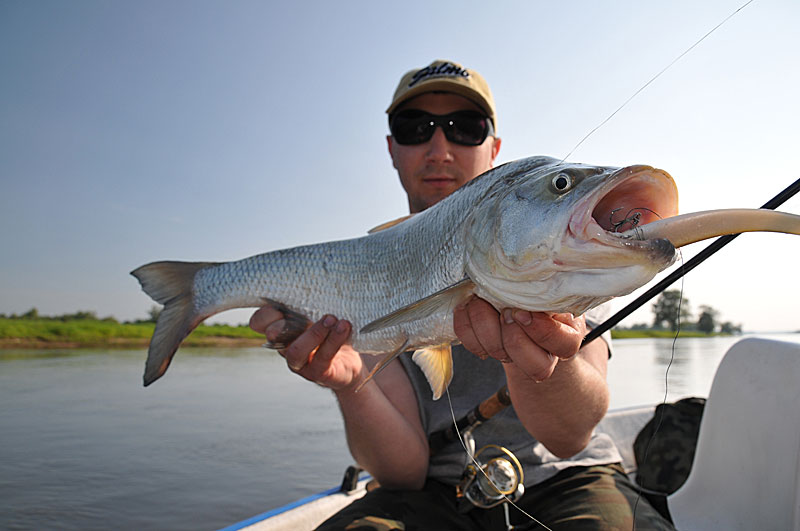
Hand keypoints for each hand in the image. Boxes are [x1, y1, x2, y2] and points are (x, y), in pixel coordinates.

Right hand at [249, 305, 363, 390]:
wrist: (352, 362)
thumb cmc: (332, 330)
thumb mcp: (320, 311)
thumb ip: (312, 298)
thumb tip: (316, 269)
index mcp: (281, 328)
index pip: (259, 322)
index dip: (265, 313)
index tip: (283, 302)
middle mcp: (286, 346)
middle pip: (273, 336)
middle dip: (286, 323)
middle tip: (305, 313)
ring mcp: (301, 362)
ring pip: (296, 350)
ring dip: (314, 333)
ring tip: (332, 319)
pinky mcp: (319, 372)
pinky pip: (323, 357)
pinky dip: (333, 340)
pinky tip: (344, 327)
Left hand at [452, 297, 585, 381]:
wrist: (520, 300)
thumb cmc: (542, 292)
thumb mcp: (554, 288)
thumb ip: (551, 287)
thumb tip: (539, 273)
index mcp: (566, 335)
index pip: (564, 345)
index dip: (542, 331)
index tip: (523, 312)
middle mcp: (544, 353)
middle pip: (536, 367)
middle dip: (514, 336)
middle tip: (506, 311)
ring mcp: (515, 355)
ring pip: (501, 355)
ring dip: (485, 325)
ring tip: (481, 300)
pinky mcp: (487, 349)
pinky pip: (474, 346)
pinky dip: (465, 326)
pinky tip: (466, 305)